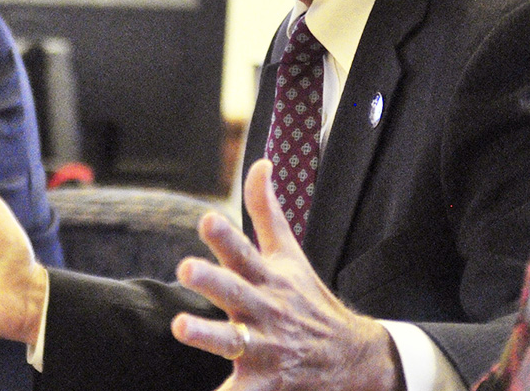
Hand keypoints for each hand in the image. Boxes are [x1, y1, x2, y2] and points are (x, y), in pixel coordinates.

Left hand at [171, 159, 403, 390]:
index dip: (226, 235)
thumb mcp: (289, 253)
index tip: (207, 219)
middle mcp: (265, 308)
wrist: (349, 355)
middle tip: (185, 267)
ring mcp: (265, 346)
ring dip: (207, 335)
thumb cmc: (307, 296)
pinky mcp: (263, 382)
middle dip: (211, 279)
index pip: (245, 251)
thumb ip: (266, 210)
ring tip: (180, 325)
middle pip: (235, 291)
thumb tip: (259, 162)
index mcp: (268, 277)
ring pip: (232, 340)